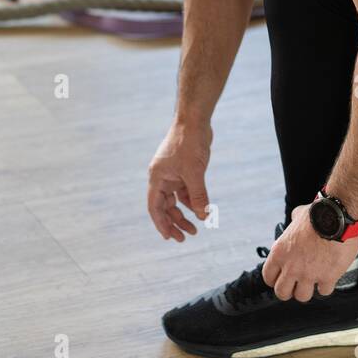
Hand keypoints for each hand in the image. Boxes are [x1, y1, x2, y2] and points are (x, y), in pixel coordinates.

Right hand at [146, 120, 212, 241]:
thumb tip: (203, 216)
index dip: (161, 224)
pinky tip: (201, 211)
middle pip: (165, 206)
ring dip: (184, 214)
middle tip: (186, 237)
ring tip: (196, 228)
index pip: (155, 207)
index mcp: (157, 178)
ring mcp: (172, 173)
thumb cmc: (189, 143)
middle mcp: (162, 177)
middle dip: (174, 223)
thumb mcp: (194, 173)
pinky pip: (185, 191)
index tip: (170, 237)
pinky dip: (191, 201)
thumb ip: (197, 196)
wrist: (195, 120)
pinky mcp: (184, 170)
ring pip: (175, 200)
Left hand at [262, 204, 357, 301]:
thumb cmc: (319, 214)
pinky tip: (329, 276)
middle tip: (296, 284)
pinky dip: (327, 285)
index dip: (275, 278)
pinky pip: (324, 291)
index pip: (268, 276)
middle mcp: (291, 266)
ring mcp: (309, 274)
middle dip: (289, 290)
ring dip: (308, 289)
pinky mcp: (327, 278)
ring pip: (302, 297)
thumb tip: (295, 221)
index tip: (282, 277)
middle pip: (282, 293)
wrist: (338, 217)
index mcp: (280, 252)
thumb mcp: (298, 215)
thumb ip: (294, 223)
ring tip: (313, 280)